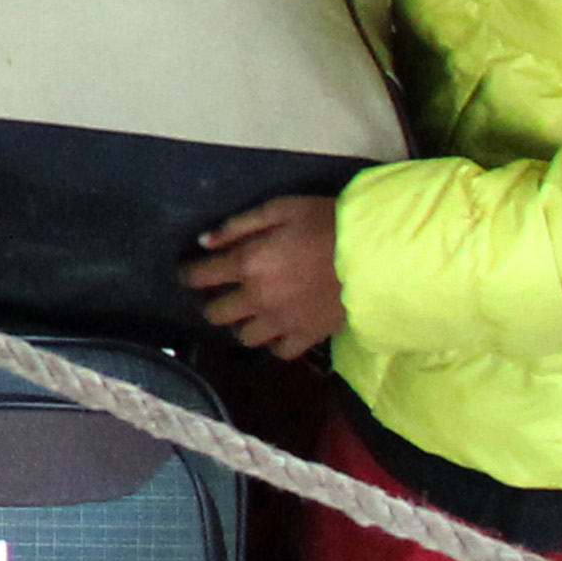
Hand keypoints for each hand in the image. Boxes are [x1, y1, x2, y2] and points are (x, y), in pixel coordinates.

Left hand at [183, 194, 344, 357]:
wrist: (375, 254)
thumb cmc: (326, 222)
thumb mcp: (280, 209)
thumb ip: (239, 226)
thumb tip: (204, 241)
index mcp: (248, 262)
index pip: (200, 276)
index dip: (187, 275)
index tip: (186, 273)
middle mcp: (259, 298)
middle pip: (216, 314)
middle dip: (210, 303)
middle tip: (216, 293)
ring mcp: (283, 321)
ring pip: (244, 337)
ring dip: (240, 324)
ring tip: (247, 312)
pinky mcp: (308, 336)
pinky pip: (280, 351)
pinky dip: (274, 342)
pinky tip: (276, 328)